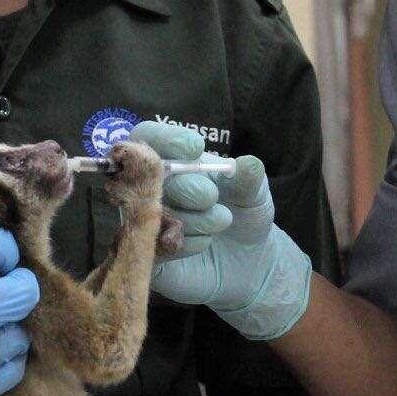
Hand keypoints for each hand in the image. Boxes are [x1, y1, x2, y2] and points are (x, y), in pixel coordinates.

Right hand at [128, 122, 312, 340]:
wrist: (247, 259)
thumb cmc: (244, 213)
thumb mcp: (254, 194)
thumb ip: (249, 179)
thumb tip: (248, 164)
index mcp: (172, 160)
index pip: (147, 136)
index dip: (165, 139)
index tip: (195, 149)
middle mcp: (149, 188)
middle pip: (146, 175)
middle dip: (184, 184)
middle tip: (210, 196)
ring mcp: (142, 221)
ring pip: (150, 212)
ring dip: (189, 217)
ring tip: (220, 221)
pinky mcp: (144, 255)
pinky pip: (152, 247)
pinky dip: (181, 243)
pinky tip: (205, 242)